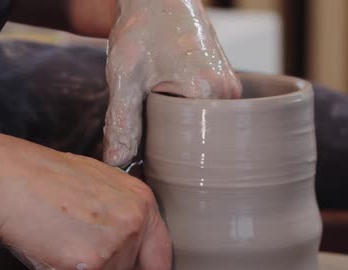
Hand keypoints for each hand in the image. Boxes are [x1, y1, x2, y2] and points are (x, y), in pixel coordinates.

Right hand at [0, 132, 171, 269]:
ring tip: (60, 236)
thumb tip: (139, 239)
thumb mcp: (101, 179)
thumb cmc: (46, 176)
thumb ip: (126, 210)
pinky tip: (49, 247)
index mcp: (141, 202)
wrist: (8, 180)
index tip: (126, 263)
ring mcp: (110, 249)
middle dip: (104, 264)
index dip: (140, 265)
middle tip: (75, 235)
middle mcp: (132, 226)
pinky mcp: (84, 267)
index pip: (161, 260)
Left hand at [103, 0, 241, 165]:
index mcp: (207, 93)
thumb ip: (122, 123)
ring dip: (178, 133)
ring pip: (203, 129)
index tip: (141, 159)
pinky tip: (167, 107)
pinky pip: (207, 116)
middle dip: (169, 146)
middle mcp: (227, 94)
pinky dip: (186, 119)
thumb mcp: (125, 77)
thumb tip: (117, 164)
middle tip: (143, 135)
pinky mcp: (226, 86)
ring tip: (155, 114)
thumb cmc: (141, 28)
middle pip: (198, 141)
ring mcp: (230, 90)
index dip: (160, 158)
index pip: (187, 148)